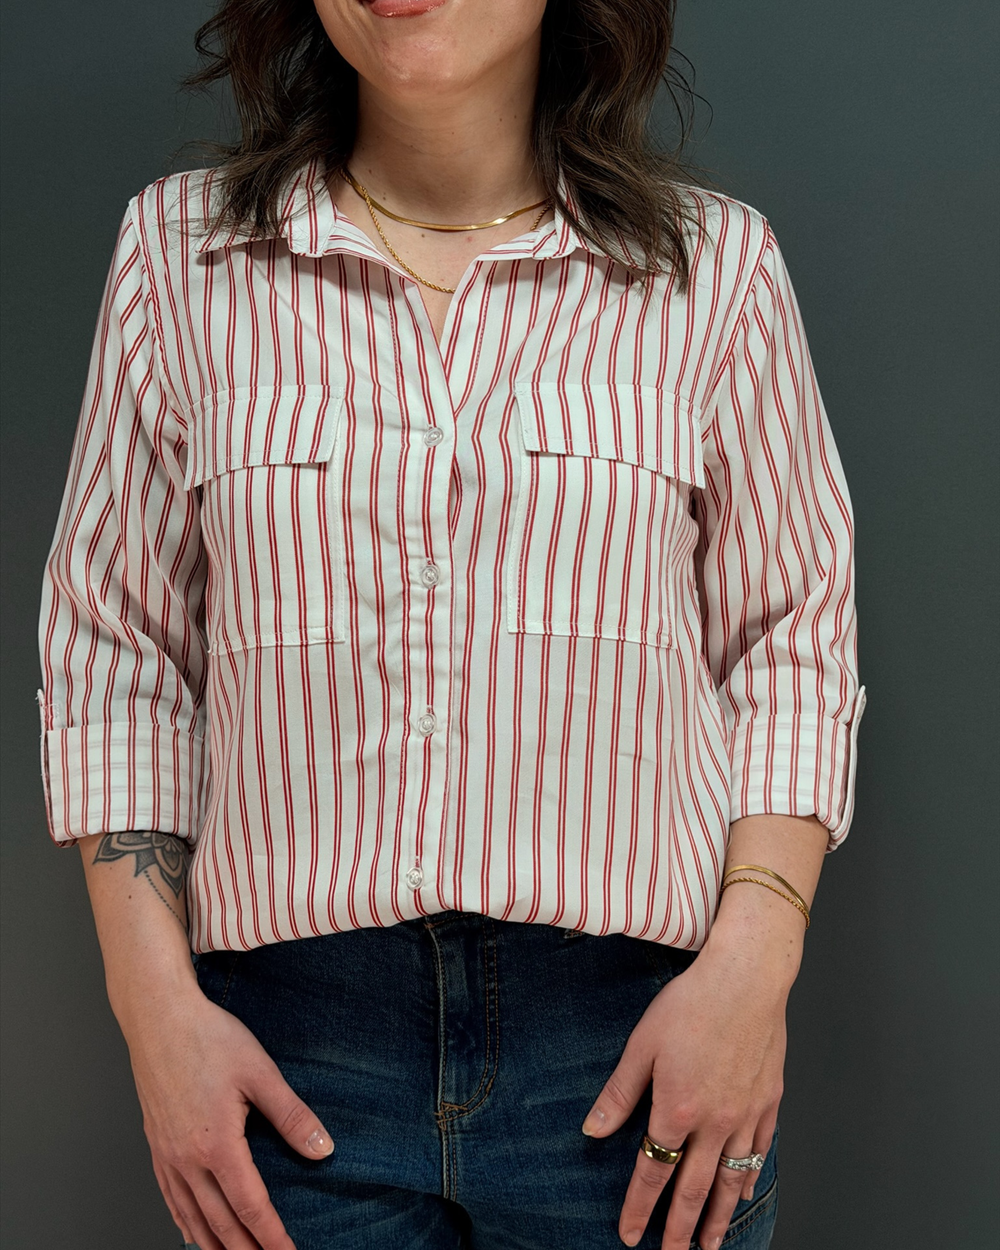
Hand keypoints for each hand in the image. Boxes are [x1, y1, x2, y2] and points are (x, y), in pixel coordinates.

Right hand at [122, 986, 334, 1249]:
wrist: (159, 1017)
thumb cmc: (209, 1038)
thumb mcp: (260, 1073)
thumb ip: (292, 1116)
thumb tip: (323, 1150)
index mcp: (217, 1145)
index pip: (251, 1206)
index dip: (272, 1237)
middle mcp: (187, 1159)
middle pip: (220, 1222)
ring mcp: (167, 1155)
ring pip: (191, 1217)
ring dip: (214, 1245)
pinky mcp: (156, 1144)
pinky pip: (170, 1198)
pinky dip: (184, 1223)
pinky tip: (192, 1232)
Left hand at [580, 948, 786, 1249]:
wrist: (746, 979)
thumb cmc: (692, 1004)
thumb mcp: (642, 1045)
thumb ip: (619, 1093)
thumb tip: (593, 1130)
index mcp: (677, 1109)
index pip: (653, 1172)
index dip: (639, 1208)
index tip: (630, 1235)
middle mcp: (714, 1122)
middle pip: (694, 1189)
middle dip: (680, 1229)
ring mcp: (746, 1114)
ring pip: (731, 1180)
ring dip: (719, 1217)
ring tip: (711, 1244)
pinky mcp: (769, 1101)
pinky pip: (760, 1152)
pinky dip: (751, 1178)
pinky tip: (744, 1192)